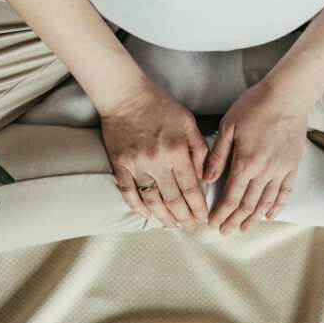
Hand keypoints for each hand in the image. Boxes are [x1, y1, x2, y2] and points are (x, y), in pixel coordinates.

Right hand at [100, 79, 209, 231]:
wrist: (125, 95)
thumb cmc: (159, 106)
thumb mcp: (187, 122)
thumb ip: (198, 149)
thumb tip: (203, 175)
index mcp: (176, 151)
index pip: (191, 188)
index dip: (198, 206)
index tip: (203, 217)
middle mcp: (156, 162)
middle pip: (173, 199)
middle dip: (184, 217)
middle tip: (190, 227)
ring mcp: (136, 165)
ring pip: (151, 200)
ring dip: (163, 216)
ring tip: (172, 226)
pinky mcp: (120, 165)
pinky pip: (129, 192)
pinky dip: (138, 207)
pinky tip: (147, 216)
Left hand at [204, 80, 307, 233]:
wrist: (287, 96)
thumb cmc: (254, 107)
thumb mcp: (228, 126)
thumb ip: (218, 155)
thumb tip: (207, 178)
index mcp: (245, 163)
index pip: (230, 197)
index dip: (221, 213)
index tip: (212, 224)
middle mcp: (264, 172)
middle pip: (247, 204)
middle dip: (234, 220)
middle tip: (224, 231)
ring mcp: (280, 170)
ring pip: (265, 202)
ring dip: (253, 218)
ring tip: (244, 228)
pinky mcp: (292, 166)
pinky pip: (285, 192)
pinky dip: (277, 206)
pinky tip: (269, 215)